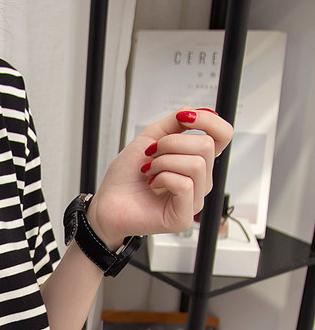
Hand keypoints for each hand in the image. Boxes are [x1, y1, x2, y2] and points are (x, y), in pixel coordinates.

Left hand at [86, 107, 233, 249]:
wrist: (106, 203)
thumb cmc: (125, 177)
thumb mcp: (150, 139)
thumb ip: (175, 123)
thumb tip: (198, 112)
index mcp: (196, 162)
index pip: (223, 136)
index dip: (208, 121)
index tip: (183, 118)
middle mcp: (200, 182)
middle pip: (207, 146)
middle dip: (172, 143)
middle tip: (151, 155)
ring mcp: (193, 201)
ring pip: (196, 165)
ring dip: (164, 161)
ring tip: (149, 171)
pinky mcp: (183, 217)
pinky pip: (185, 185)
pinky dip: (163, 178)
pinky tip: (152, 184)